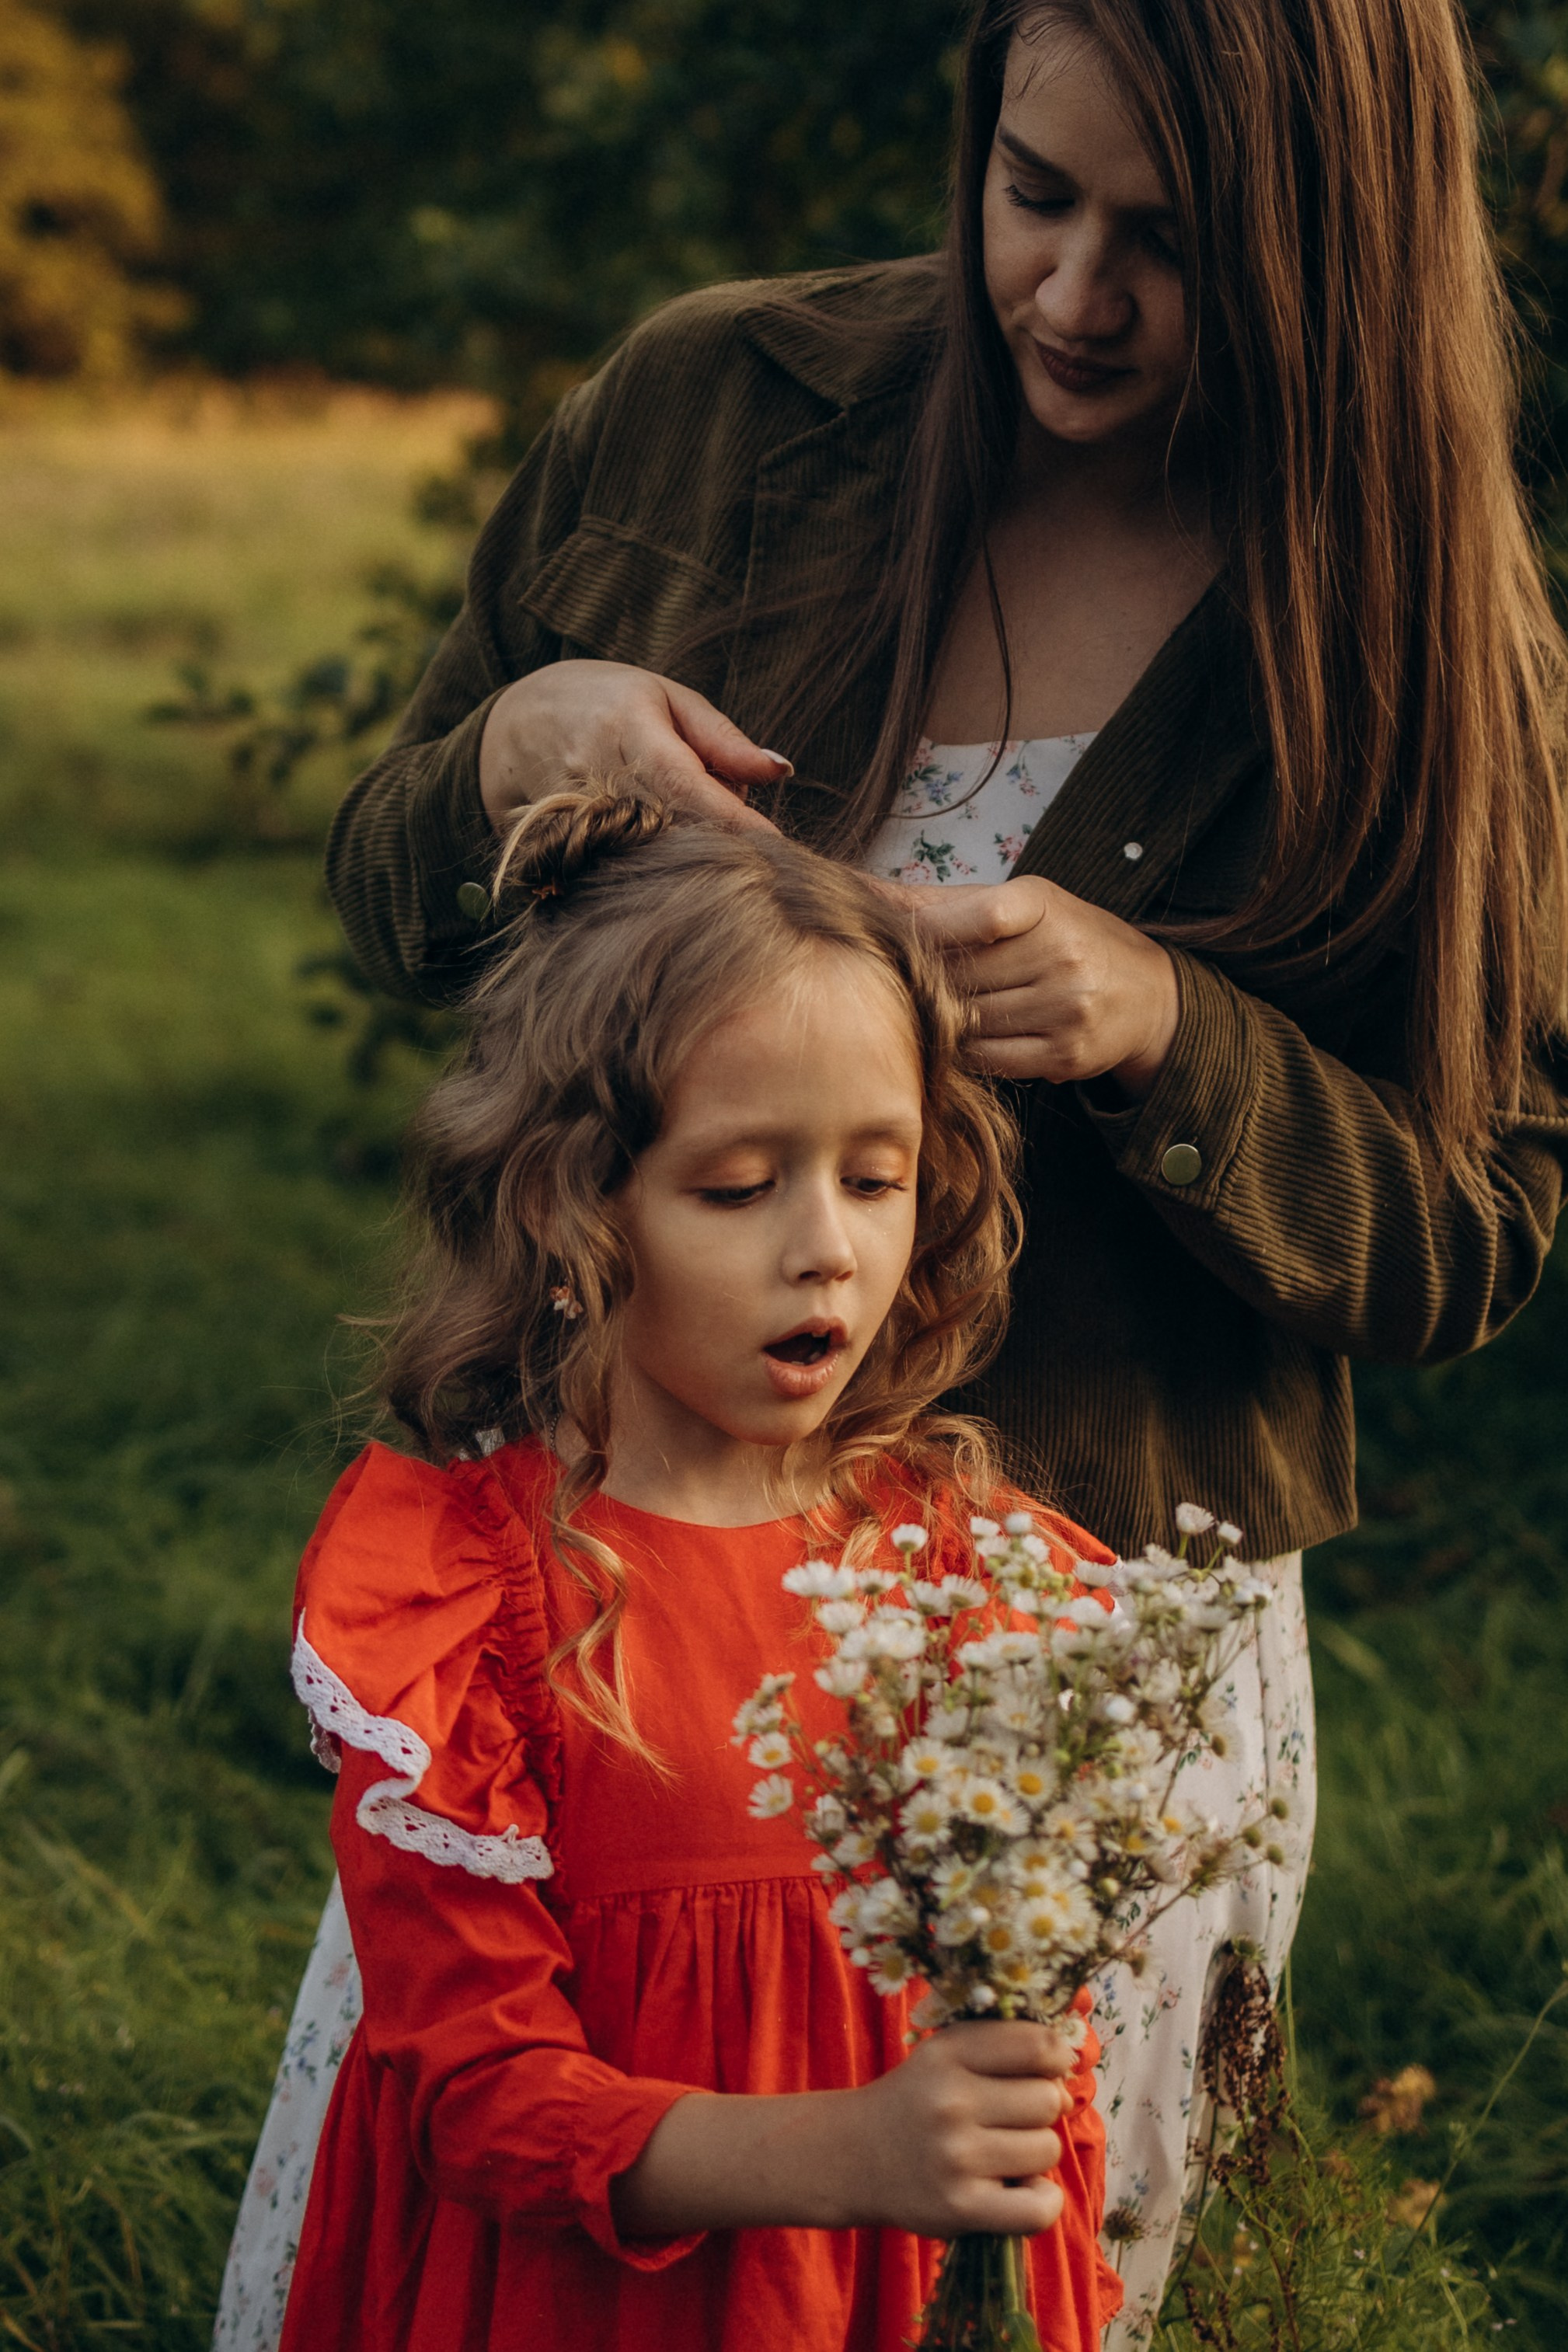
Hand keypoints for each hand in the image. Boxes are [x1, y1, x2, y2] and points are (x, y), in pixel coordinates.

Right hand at [478, 659, 787, 833]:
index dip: (732, 819)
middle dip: (716, 834)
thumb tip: (780, 772)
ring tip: (674, 810)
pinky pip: (622, 868)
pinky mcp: (561, 849)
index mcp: (626, 729)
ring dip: (684, 845)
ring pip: (651, 854)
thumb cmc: (608, 703)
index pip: (687, 785)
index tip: (774, 844)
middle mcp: (595, 776)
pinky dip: (652, 860)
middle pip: (676, 828)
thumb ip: (724, 740)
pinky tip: (651, 834)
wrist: (518, 724)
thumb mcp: (668, 699)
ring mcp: (572, 818)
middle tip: (732, 820)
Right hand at [845, 2019, 1072, 2237]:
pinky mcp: (960, 2208)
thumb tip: (1068, 2064)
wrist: (852, 2156)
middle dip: (1041, 2109)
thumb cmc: (916, 2100)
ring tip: (1003, 2154)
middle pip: (1047, 2100)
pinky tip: (1022, 2190)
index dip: (1057, 2058)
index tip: (1050, 2069)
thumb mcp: (944, 2053)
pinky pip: (1039, 2208)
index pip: (1037, 2045)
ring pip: (1047, 2150)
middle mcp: (951, 2101)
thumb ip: (1001, 2045)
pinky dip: (1043, 2201)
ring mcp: (956, 2157)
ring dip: (1036, 2154)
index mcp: (948, 2052)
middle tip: (1012, 2119)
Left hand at [890, 875, 1178, 1097]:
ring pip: (969, 1020)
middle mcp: (1062, 955)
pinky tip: (962, 1036)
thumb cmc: (1068, 939)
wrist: (1147, 995)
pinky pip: (988, 1058)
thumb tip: (865, 891)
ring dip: (942, 1018)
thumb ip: (946, 902)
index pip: (981, 916)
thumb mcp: (1022, 905)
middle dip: (926, 979)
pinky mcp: (1064, 1055)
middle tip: (902, 980)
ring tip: (936, 1008)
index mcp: (1045, 906)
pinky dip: (965, 1049)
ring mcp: (1066, 1009)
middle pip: (963, 974)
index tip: (894, 938)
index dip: (929, 929)